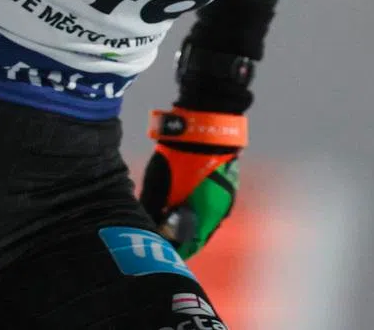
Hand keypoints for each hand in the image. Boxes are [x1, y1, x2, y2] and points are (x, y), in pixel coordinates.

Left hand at [138, 107, 246, 258]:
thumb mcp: (158, 185)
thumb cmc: (178, 157)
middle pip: (198, 234)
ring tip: (170, 216)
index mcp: (206, 218)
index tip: (156, 247)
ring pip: (205, 219)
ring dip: (190, 221)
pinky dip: (197, 206)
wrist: (203, 124)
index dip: (171, 248)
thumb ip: (153, 209)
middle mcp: (220, 213)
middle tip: (161, 233)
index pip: (188, 246)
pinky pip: (210, 203)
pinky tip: (183, 200)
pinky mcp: (226, 183)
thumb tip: (146, 224)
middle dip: (180, 236)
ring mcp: (226, 197)